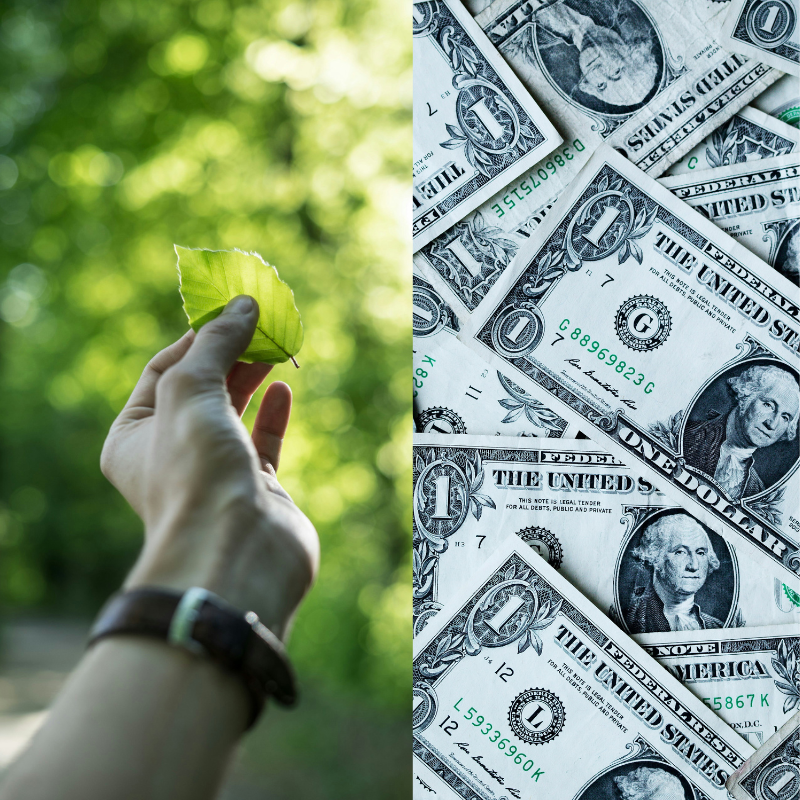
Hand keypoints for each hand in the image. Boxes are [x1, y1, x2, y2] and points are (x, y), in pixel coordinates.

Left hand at [100, 295, 318, 638]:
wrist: (237, 551)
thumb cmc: (195, 471)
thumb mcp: (191, 390)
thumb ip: (216, 343)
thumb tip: (243, 304)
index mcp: (133, 436)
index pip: (163, 369)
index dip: (196, 336)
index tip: (230, 309)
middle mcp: (171, 454)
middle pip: (202, 388)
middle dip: (229, 353)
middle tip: (260, 323)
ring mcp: (215, 471)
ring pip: (234, 412)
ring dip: (252, 378)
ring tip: (275, 346)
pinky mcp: (256, 488)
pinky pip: (263, 441)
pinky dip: (273, 413)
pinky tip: (284, 389)